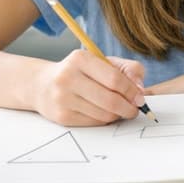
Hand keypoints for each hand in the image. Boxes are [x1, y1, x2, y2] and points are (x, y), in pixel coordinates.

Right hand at [31, 50, 146, 125]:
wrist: (42, 85)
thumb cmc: (81, 72)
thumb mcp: (103, 62)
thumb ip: (128, 69)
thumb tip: (140, 89)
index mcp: (81, 59)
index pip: (115, 79)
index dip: (132, 91)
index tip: (140, 98)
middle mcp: (68, 77)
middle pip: (110, 100)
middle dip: (129, 107)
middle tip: (135, 109)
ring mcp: (63, 98)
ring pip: (104, 114)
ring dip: (118, 115)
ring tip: (120, 110)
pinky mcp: (61, 116)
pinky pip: (94, 123)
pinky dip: (105, 120)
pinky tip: (104, 113)